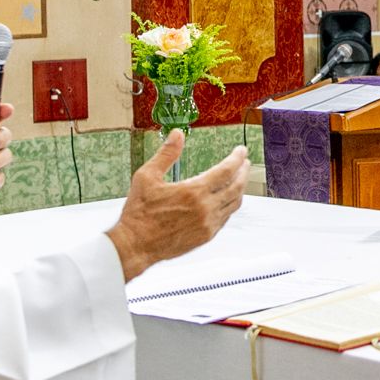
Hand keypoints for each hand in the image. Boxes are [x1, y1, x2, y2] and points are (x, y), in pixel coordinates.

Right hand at [106, 132, 249, 281]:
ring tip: (238, 179)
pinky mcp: (206, 237)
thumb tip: (177, 134)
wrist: (135, 245)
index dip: (237, 158)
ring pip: (234, 204)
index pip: (226, 171)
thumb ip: (166, 154)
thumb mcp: (147, 177)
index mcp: (194, 192)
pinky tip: (224, 199)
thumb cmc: (139, 212)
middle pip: (236, 187)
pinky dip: (229, 205)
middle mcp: (206, 209)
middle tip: (244, 162)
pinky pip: (225, 218)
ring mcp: (208, 225)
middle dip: (243, 172)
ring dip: (239, 189)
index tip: (241, 151)